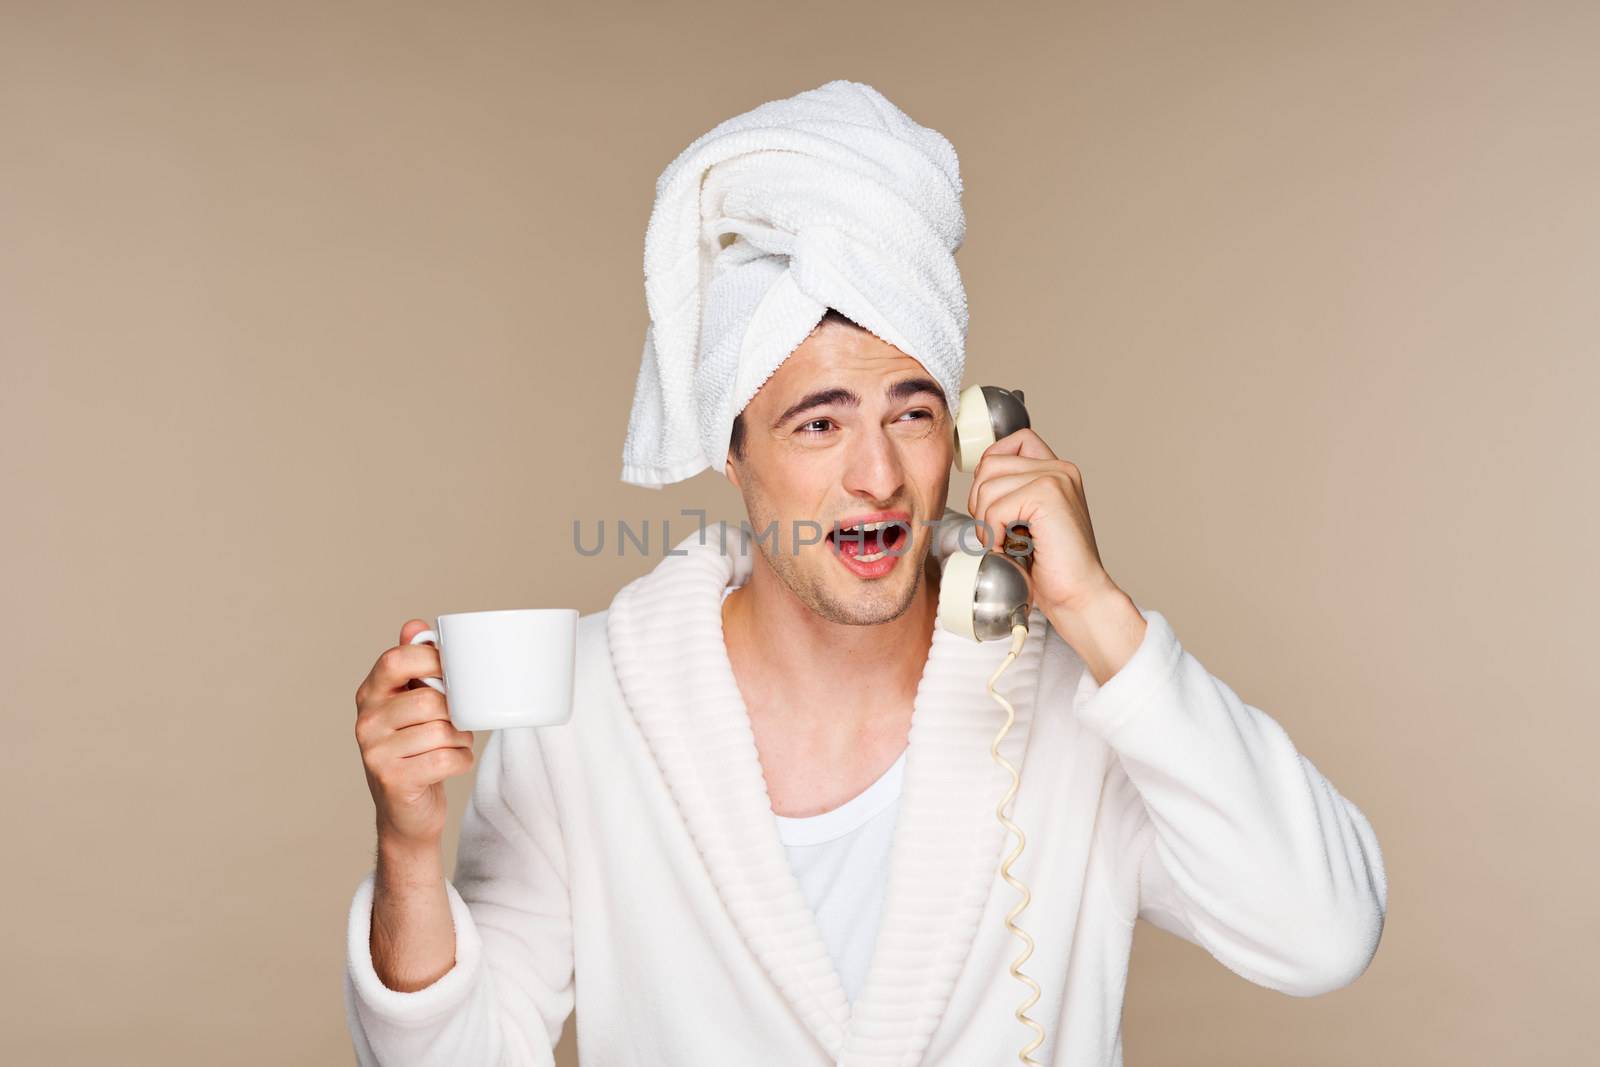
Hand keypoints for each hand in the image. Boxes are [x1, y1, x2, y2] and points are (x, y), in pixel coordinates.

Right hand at [353, 620, 476, 850]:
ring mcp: (375, 753)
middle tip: (456, 722)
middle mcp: (365, 722)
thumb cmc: (415, 749)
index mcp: (369, 695)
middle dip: (455, 712)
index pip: (396, 660)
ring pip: (442, 730)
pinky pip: (447, 758)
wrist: (405, 814)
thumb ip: (413, 665)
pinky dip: (461, 761)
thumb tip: (415, 625)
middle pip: (429, 700)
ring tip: (452, 744)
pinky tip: (450, 764)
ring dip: (460, 739)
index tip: (453, 670)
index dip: (431, 659)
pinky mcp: (393, 779)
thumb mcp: (410, 705)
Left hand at [966, 427, 1121, 623]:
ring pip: (987, 486)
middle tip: (998, 533)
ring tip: (1006, 545)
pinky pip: (995, 508)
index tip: (993, 506)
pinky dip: (993, 535)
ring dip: (986, 523)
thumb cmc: (1051, 568)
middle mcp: (1059, 468)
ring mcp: (1056, 478)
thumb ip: (1012, 493)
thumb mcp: (1026, 521)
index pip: (1010, 443)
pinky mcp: (1048, 494)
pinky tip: (1010, 551)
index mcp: (1057, 471)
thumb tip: (976, 480)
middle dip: (980, 502)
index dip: (989, 470)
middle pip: (989, 464)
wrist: (1079, 596)